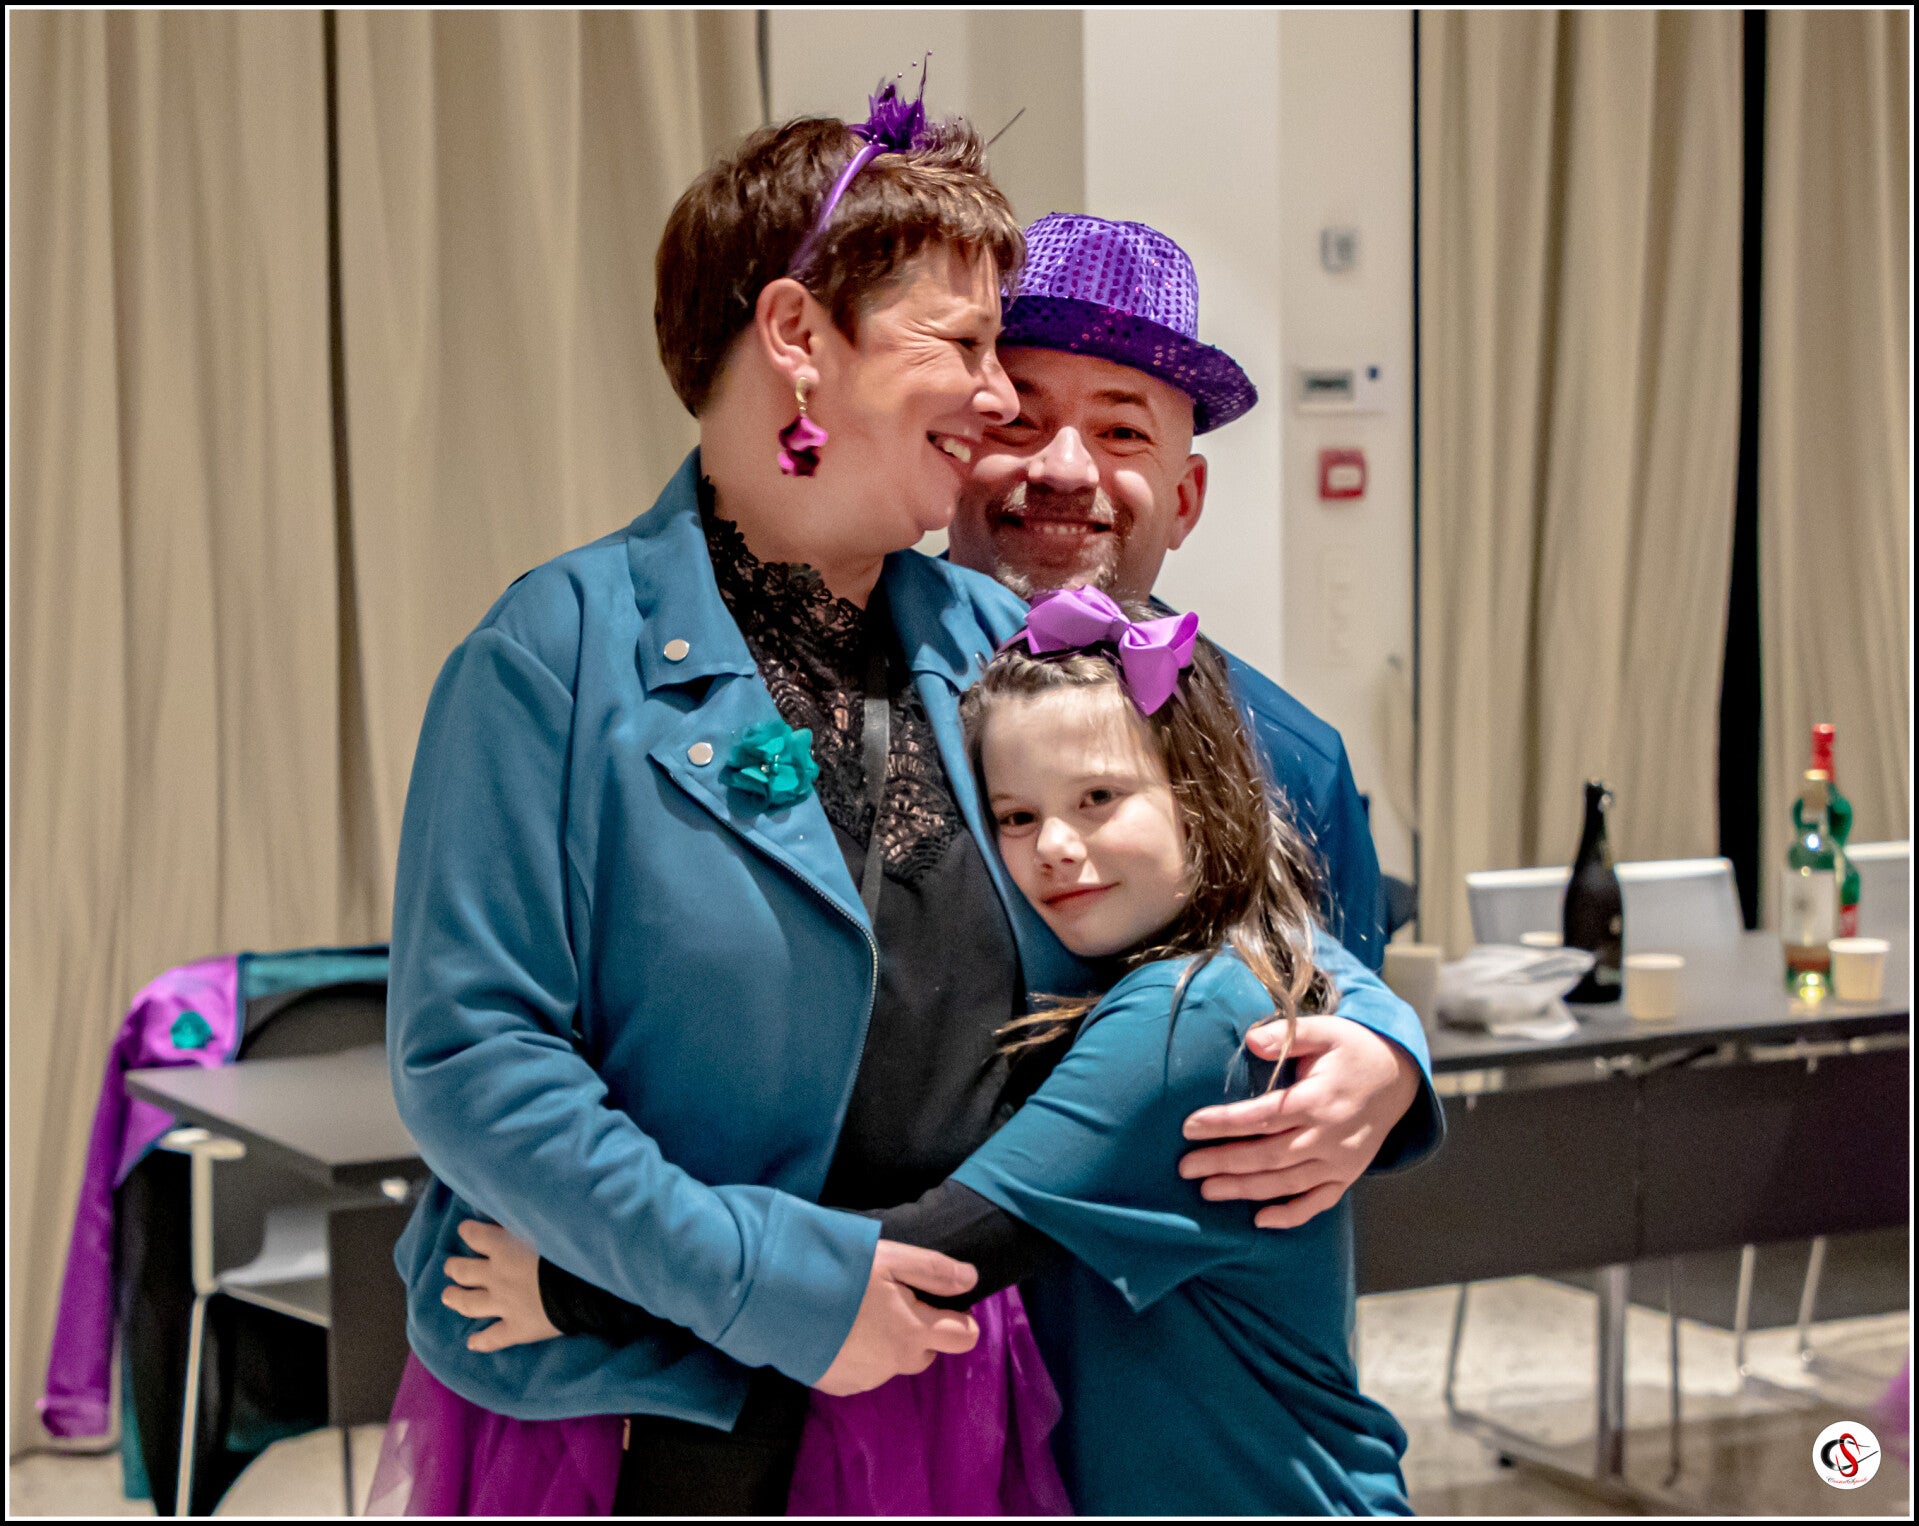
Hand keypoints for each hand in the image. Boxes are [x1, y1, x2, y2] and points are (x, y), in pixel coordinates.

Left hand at [443, 1219, 563, 1352]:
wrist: (585, 1287)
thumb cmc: (569, 1249)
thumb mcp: (547, 1224)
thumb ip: (526, 1221)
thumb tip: (514, 1211)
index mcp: (504, 1248)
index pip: (475, 1236)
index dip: (468, 1232)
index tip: (465, 1230)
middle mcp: (496, 1276)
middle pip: (463, 1271)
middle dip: (454, 1268)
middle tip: (451, 1267)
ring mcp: (503, 1305)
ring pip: (469, 1304)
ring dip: (455, 1299)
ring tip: (448, 1296)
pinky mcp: (516, 1329)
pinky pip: (493, 1338)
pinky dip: (481, 1341)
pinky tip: (472, 1343)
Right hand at [812, 1240, 979, 1396]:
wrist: (776, 1299)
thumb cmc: (839, 1271)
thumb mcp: (890, 1259)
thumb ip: (934, 1270)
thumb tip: (971, 1280)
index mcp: (913, 1332)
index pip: (964, 1337)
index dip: (960, 1319)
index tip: (942, 1301)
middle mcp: (894, 1363)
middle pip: (926, 1351)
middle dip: (919, 1330)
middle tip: (890, 1299)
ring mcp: (865, 1378)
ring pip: (892, 1362)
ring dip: (886, 1343)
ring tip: (856, 1312)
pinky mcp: (838, 1385)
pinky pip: (863, 1372)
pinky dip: (858, 1355)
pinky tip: (837, 1331)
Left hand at [1179, 1015, 1419, 1228]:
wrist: (1398, 1077)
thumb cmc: (1351, 1049)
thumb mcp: (1325, 1030)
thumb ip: (1287, 1034)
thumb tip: (1251, 1041)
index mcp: (1319, 1099)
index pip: (1264, 1115)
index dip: (1225, 1123)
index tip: (1189, 1127)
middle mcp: (1330, 1135)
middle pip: (1269, 1155)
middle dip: (1224, 1162)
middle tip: (1185, 1168)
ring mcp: (1341, 1160)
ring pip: (1288, 1182)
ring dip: (1246, 1190)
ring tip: (1206, 1191)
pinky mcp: (1348, 1175)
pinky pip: (1319, 1201)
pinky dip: (1292, 1215)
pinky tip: (1260, 1221)